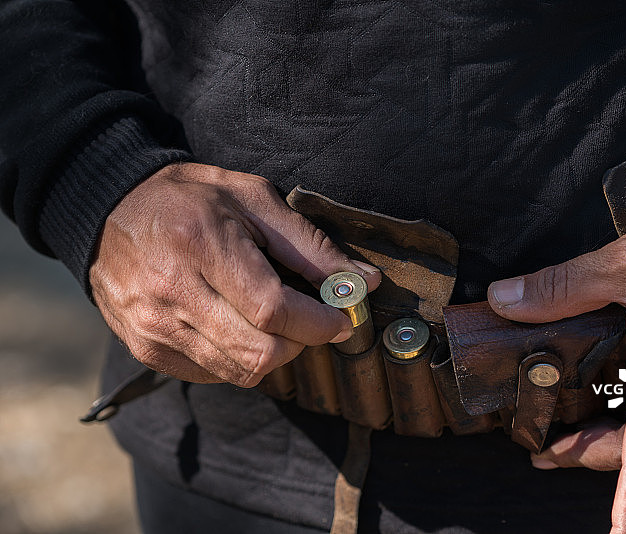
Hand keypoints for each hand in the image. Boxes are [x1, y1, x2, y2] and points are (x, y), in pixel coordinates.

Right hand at [89, 162, 379, 386]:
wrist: (108, 210)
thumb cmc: (191, 198)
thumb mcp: (254, 200)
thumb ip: (311, 245)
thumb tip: (365, 283)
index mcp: (202, 247)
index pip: (273, 310)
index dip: (319, 322)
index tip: (342, 316)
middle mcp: (172, 294)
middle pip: (260, 353)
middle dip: (301, 342)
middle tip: (310, 318)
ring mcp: (154, 328)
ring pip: (241, 372)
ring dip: (274, 353)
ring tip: (274, 319)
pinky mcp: (146, 349)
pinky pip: (214, 375)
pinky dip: (240, 359)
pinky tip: (238, 325)